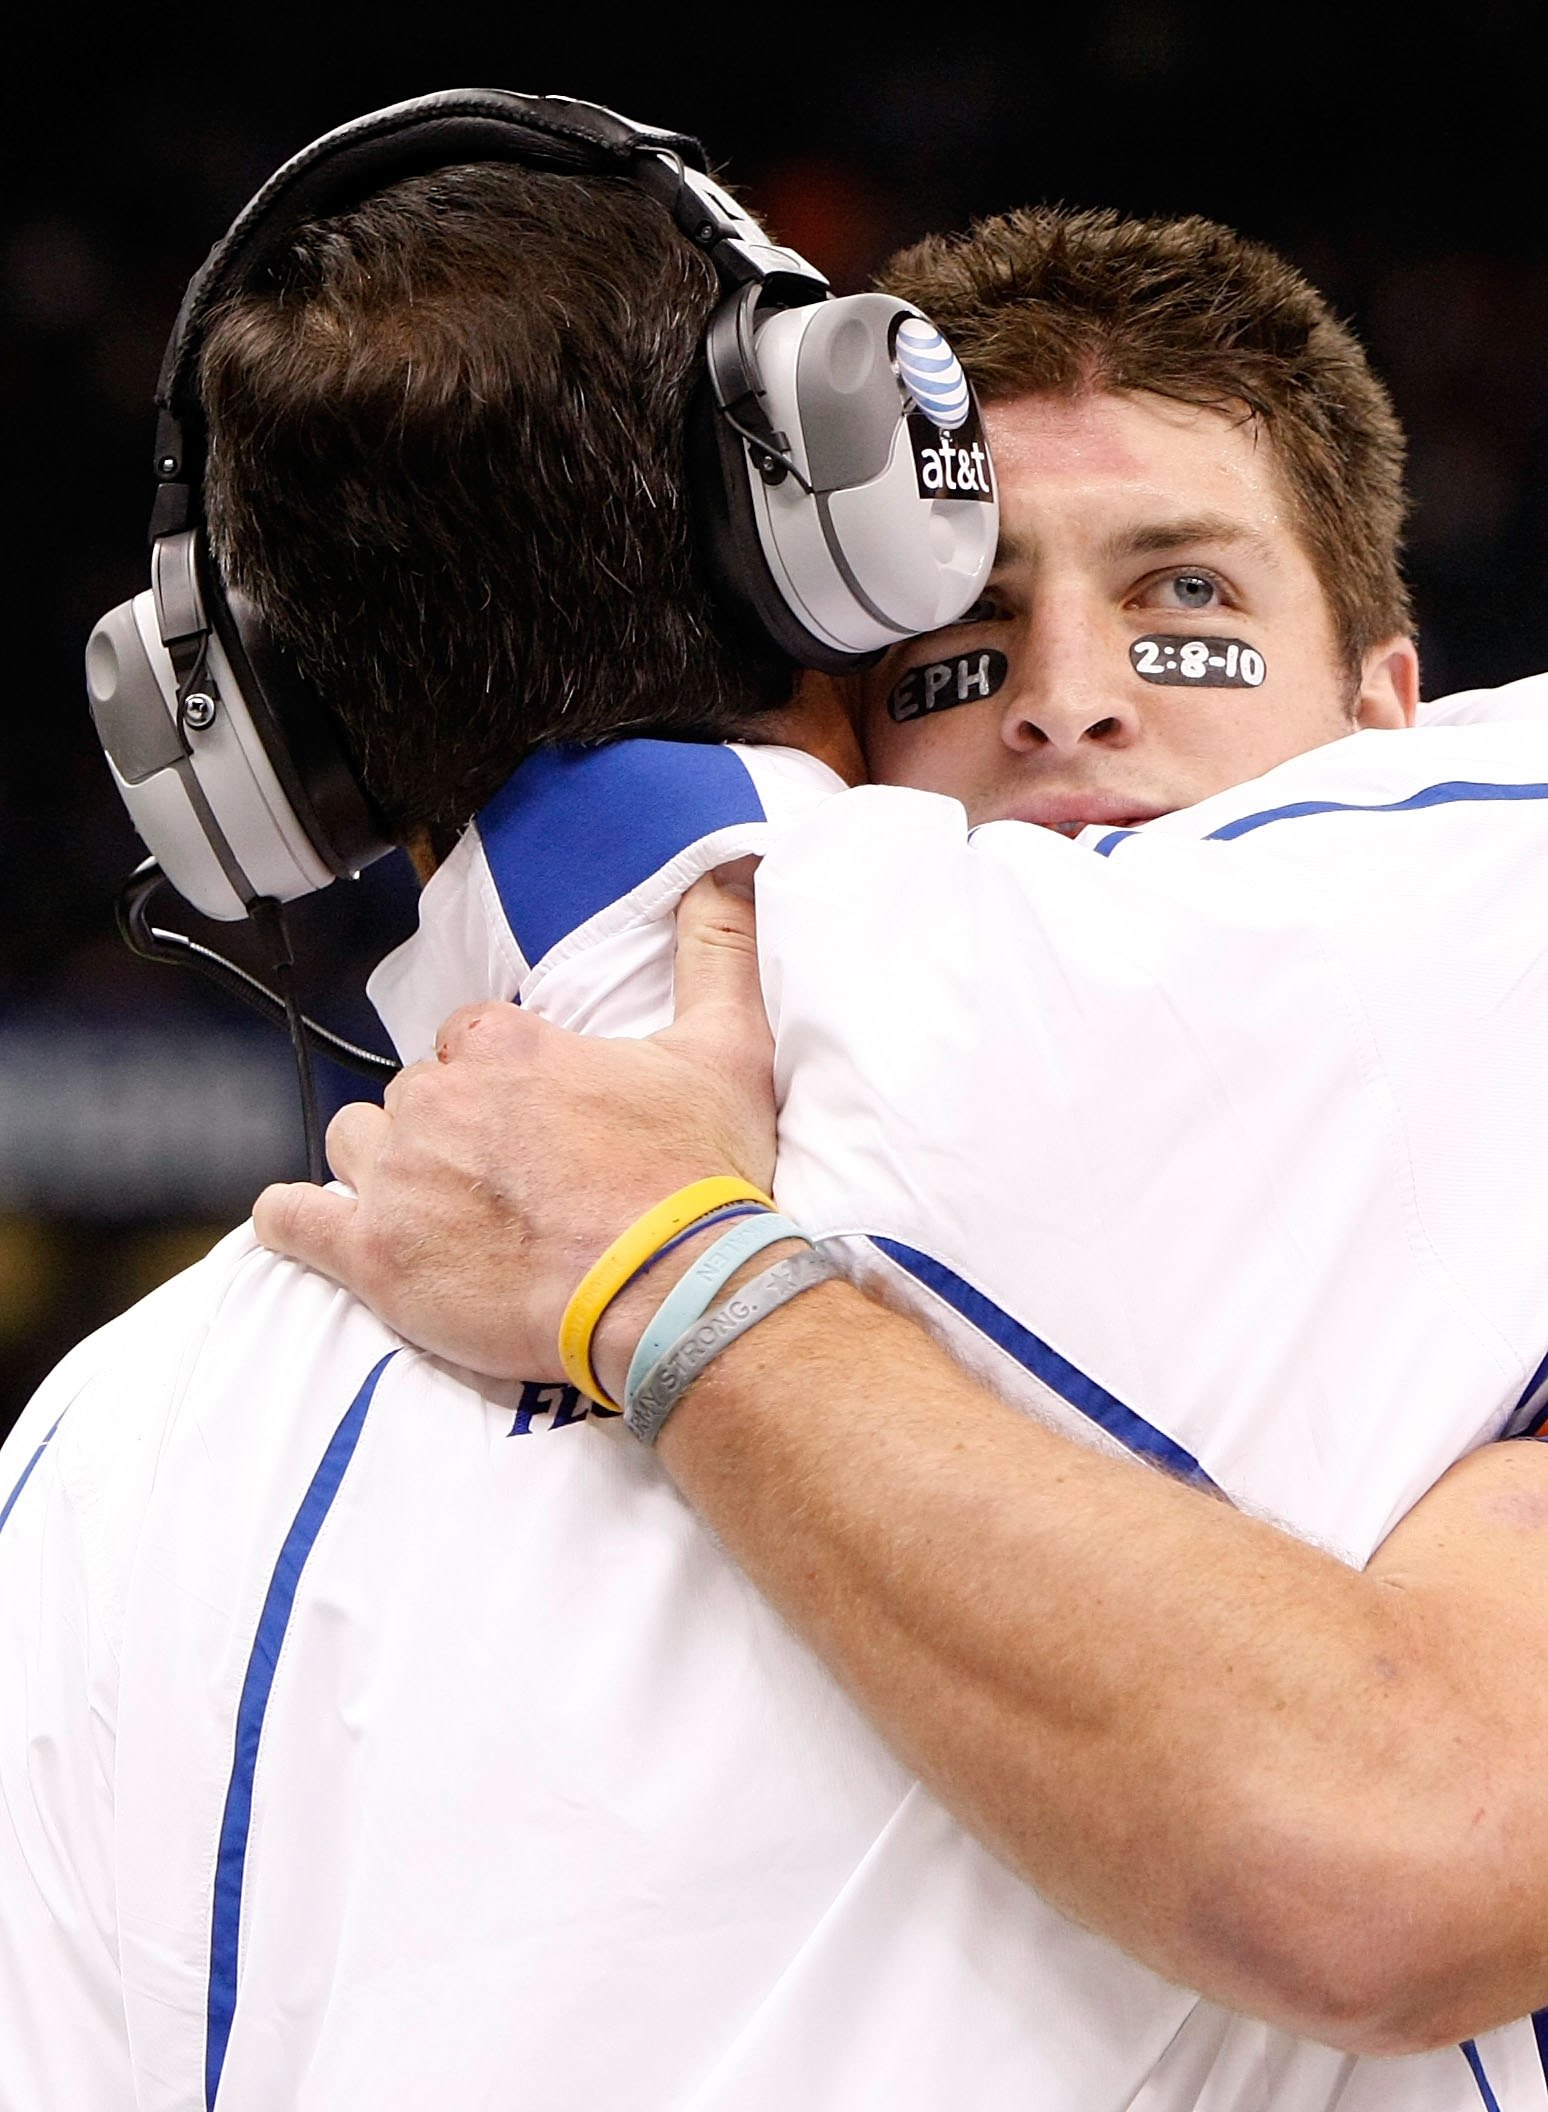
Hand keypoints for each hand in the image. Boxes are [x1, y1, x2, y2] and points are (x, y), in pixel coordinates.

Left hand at [252, 873, 777, 1377]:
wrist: (674, 1294)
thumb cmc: (698, 1180)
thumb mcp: (728, 1049)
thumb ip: (718, 950)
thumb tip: (731, 868)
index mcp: (509, 1047)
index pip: (466, 1038)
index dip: (494, 1078)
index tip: (529, 1119)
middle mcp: (441, 1100)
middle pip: (413, 1095)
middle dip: (444, 1130)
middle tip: (503, 1181)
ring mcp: (400, 1177)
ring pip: (355, 1144)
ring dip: (381, 1167)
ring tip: (431, 1208)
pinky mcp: (375, 1255)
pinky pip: (295, 1221)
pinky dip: (293, 1220)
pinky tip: (302, 1225)